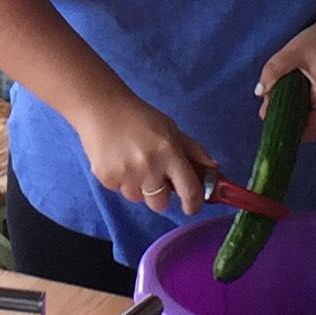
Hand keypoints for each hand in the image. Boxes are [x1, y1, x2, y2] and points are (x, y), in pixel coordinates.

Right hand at [76, 96, 220, 219]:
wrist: (101, 108)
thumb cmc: (140, 118)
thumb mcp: (171, 130)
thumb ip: (193, 151)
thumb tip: (214, 170)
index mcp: (169, 153)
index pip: (189, 190)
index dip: (193, 204)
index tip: (191, 206)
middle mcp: (149, 167)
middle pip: (161, 204)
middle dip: (161, 196)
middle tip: (155, 178)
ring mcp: (126, 174)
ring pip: (139, 199)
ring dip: (139, 188)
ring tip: (133, 164)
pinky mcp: (106, 178)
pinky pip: (120, 191)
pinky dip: (121, 181)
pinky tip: (119, 161)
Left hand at [256, 3, 315, 145]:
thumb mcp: (295, 52)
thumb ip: (275, 71)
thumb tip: (259, 92)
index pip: (310, 133)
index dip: (291, 133)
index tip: (273, 122)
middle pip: (304, 123)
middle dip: (284, 117)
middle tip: (268, 101)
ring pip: (304, 111)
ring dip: (287, 104)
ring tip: (274, 89)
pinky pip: (307, 99)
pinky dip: (293, 95)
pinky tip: (284, 82)